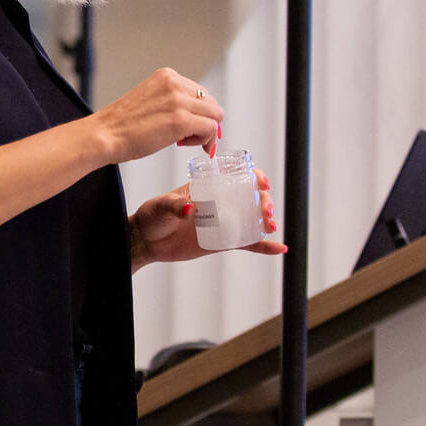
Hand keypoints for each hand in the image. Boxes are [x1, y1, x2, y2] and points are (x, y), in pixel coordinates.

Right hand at [95, 68, 222, 161]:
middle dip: (204, 121)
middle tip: (188, 136)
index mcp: (166, 76)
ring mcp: (179, 102)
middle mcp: (175, 84)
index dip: (198, 112)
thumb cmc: (121, 125)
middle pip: (211, 103)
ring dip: (205, 131)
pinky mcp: (181, 121)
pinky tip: (185, 144)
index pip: (200, 92)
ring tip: (185, 140)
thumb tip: (195, 116)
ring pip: (216, 115)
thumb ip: (172, 101)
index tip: (191, 125)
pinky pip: (210, 129)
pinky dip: (204, 140)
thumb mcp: (150, 100)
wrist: (105, 135)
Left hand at [128, 171, 286, 271]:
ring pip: (252, 219)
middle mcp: (219, 203)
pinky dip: (263, 245)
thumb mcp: (161, 206)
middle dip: (264, 200)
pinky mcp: (222, 242)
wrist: (145, 240)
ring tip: (270, 225)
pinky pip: (246, 243)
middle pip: (251, 197)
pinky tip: (279, 248)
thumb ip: (175, 206)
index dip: (254, 177)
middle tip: (265, 210)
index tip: (261, 183)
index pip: (237, 177)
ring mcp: (222, 222)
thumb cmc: (152, 216)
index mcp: (207, 187)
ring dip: (266, 220)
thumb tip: (188, 208)